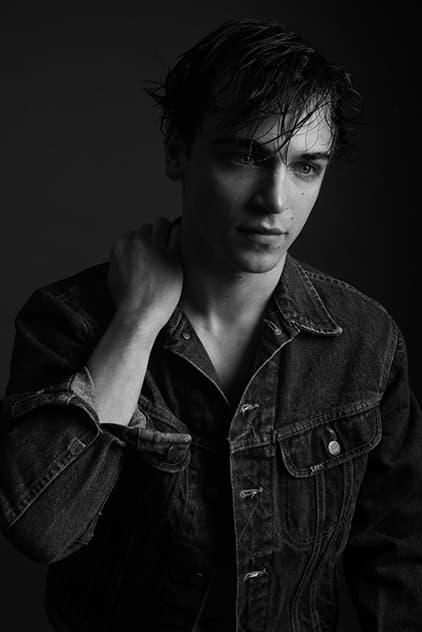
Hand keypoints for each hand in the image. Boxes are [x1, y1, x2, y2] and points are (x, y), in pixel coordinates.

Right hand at [108, 217, 182, 332]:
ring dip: (165, 233)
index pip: (134, 234)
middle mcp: (136, 243)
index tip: (146, 254)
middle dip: (153, 237)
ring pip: (161, 224)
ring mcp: (154, 247)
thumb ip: (120, 259)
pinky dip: (177, 236)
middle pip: (148, 227)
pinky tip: (178, 246)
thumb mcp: (113, 275)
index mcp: (120, 245)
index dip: (142, 244)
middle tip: (159, 250)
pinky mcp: (171, 255)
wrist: (139, 315)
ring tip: (169, 246)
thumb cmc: (126, 301)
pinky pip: (177, 233)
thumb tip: (126, 252)